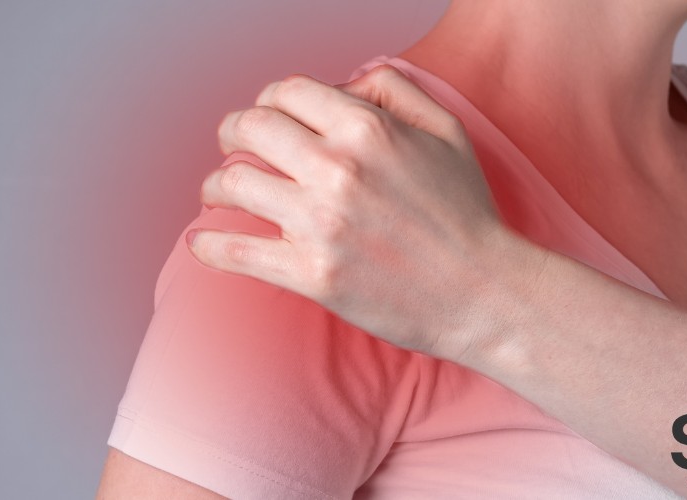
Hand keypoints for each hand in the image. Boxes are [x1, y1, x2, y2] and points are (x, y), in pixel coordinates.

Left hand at [186, 65, 528, 359]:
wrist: (483, 293)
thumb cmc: (467, 213)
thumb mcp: (448, 132)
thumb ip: (395, 91)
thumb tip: (344, 84)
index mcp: (368, 129)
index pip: (286, 92)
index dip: (270, 99)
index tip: (268, 116)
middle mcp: (337, 169)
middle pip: (248, 128)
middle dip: (233, 132)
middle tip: (234, 145)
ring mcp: (319, 224)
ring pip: (231, 185)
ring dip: (217, 186)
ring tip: (220, 193)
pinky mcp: (311, 275)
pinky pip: (233, 252)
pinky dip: (208, 245)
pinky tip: (204, 242)